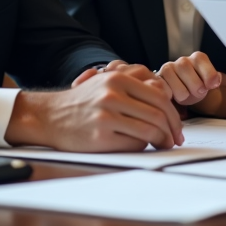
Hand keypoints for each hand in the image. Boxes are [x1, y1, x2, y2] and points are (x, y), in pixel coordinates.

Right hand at [6, 63, 182, 151]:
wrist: (48, 116)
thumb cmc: (82, 102)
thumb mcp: (107, 82)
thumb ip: (135, 86)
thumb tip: (168, 98)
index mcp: (118, 79)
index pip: (160, 95)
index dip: (173, 113)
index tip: (177, 125)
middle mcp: (112, 94)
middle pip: (158, 114)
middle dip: (172, 129)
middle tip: (175, 139)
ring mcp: (106, 116)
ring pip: (149, 130)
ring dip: (161, 140)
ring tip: (163, 144)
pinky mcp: (100, 137)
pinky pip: (134, 144)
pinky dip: (143, 147)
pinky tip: (141, 146)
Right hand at [158, 51, 225, 107]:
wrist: (182, 91)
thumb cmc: (197, 86)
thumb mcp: (209, 82)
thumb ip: (214, 79)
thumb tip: (217, 81)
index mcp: (198, 58)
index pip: (201, 60)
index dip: (208, 74)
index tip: (213, 85)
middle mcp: (182, 61)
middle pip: (185, 68)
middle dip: (195, 86)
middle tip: (199, 93)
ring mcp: (168, 69)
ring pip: (175, 81)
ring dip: (184, 94)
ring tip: (186, 94)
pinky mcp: (158, 80)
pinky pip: (164, 90)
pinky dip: (171, 96)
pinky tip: (174, 95)